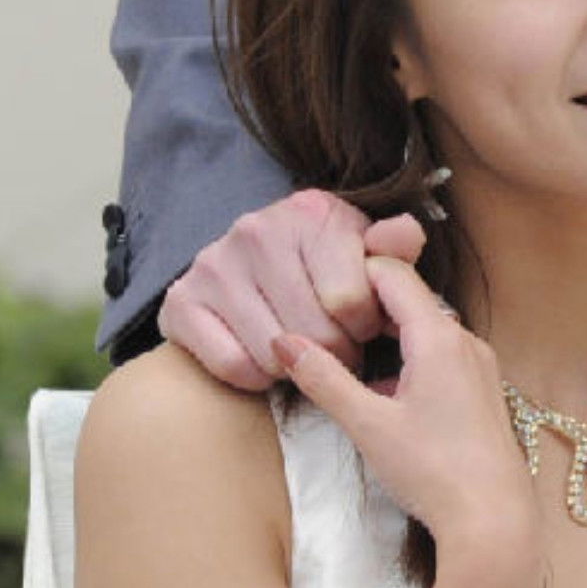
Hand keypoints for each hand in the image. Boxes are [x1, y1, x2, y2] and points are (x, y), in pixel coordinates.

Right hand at [158, 187, 428, 391]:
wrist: (251, 260)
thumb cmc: (324, 258)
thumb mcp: (364, 246)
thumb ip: (394, 245)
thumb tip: (406, 234)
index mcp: (311, 211)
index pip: (351, 300)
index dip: (366, 325)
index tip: (363, 322)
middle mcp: (256, 231)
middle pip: (315, 333)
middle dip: (338, 351)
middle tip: (339, 346)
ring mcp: (212, 265)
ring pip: (275, 354)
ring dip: (299, 365)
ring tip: (306, 348)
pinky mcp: (180, 303)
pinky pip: (234, 367)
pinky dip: (258, 376)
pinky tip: (269, 356)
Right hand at [277, 258, 543, 587]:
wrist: (493, 519)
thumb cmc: (431, 470)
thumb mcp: (367, 424)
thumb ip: (324, 379)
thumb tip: (283, 341)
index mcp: (438, 336)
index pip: (393, 273)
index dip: (353, 270)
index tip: (317, 279)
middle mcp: (465, 340)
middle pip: (409, 299)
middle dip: (365, 304)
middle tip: (321, 315)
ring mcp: (478, 366)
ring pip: (425, 329)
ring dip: (386, 334)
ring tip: (344, 350)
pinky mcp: (482, 391)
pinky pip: (440, 355)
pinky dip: (408, 358)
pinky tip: (382, 391)